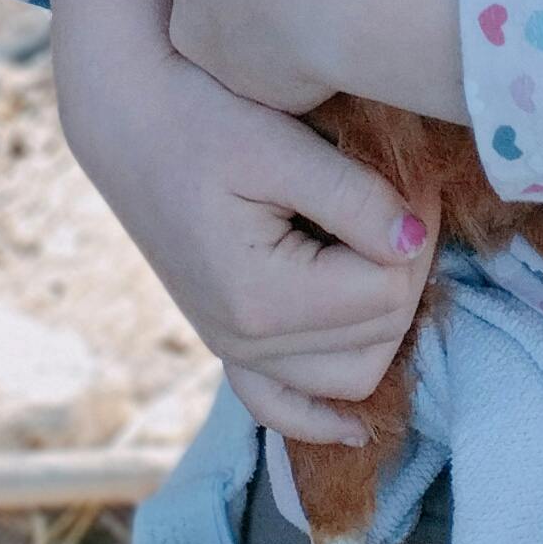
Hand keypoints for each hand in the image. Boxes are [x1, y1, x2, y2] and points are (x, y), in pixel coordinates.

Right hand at [50, 0, 435, 447]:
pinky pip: (280, 406)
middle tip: (407, 202)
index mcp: (259, 297)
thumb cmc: (201, 117)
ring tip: (384, 247)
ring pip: (348, 378)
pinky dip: (321, 415)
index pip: (386, 295)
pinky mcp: (227, 340)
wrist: (126, 118)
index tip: (413, 181)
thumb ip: (354, 198)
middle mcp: (245, 341)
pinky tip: (356, 426)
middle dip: (407, 272)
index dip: (415, 236)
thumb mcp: (279, 146)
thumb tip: (414, 241)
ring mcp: (233, 348)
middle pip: (377, 338)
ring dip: (383, 319)